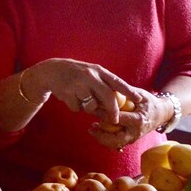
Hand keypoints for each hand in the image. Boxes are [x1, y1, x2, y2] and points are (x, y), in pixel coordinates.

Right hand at [25, 59, 139, 125]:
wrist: (51, 70)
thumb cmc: (75, 73)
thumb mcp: (91, 72)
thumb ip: (103, 84)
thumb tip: (116, 102)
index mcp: (98, 71)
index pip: (117, 82)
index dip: (129, 92)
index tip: (139, 100)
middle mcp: (90, 76)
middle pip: (108, 98)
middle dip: (113, 111)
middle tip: (115, 119)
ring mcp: (78, 85)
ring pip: (91, 106)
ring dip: (89, 108)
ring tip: (82, 100)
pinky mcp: (67, 94)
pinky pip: (77, 108)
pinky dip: (75, 107)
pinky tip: (70, 98)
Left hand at [88, 86, 163, 149]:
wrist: (161, 114)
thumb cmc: (149, 102)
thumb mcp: (140, 94)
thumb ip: (125, 92)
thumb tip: (108, 88)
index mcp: (138, 120)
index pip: (118, 119)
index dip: (105, 114)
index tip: (94, 109)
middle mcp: (136, 132)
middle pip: (116, 139)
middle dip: (102, 135)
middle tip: (91, 128)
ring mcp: (133, 138)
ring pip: (115, 144)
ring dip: (102, 139)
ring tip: (92, 129)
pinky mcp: (131, 140)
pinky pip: (117, 143)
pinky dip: (106, 139)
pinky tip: (98, 132)